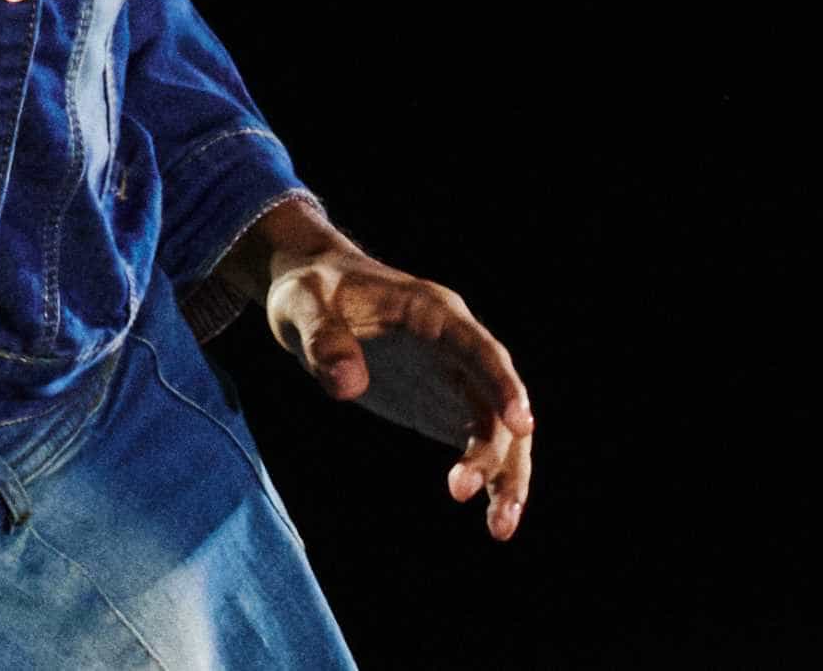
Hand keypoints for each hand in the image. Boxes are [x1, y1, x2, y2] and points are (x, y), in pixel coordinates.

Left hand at [229, 200, 537, 540]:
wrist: (315, 300)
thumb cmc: (311, 292)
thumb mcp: (301, 305)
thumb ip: (323, 340)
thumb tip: (347, 385)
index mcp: (434, 312)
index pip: (479, 349)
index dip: (502, 385)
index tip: (521, 424)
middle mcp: (457, 347)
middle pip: (494, 400)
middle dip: (495, 450)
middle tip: (467, 494)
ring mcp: (455, 379)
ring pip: (497, 430)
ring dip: (504, 476)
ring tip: (500, 529)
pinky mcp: (442, 408)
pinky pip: (478, 444)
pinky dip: (489, 479)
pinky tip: (495, 521)